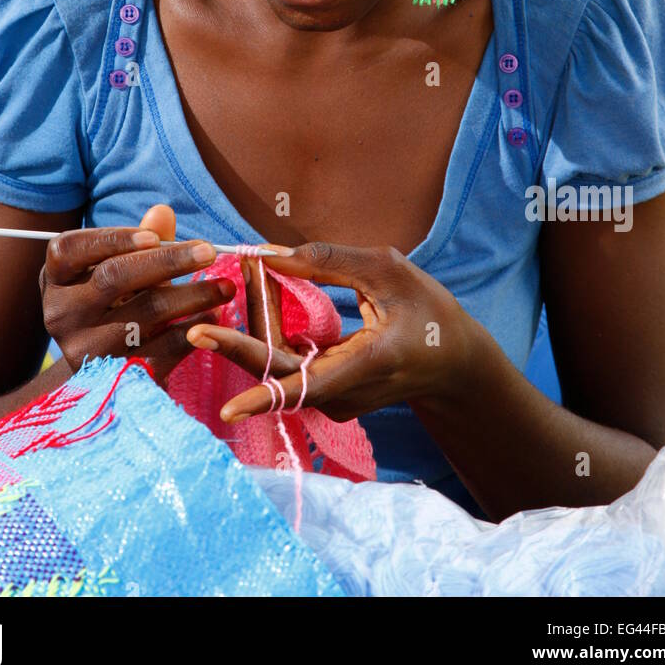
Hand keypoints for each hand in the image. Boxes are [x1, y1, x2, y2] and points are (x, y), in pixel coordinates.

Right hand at [40, 205, 233, 383]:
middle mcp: (61, 313)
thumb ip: (142, 240)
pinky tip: (215, 318)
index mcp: (56, 278)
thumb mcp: (119, 267)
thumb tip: (162, 212)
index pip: (71, 249)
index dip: (113, 239)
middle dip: (167, 262)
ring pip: (143, 316)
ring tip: (226, 286)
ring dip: (192, 297)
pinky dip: (191, 332)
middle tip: (209, 252)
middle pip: (113, 278)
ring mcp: (84, 349)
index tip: (155, 237)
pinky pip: (159, 351)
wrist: (100, 367)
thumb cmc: (113, 300)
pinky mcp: (113, 377)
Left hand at [186, 242, 475, 422]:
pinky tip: (267, 288)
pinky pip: (286, 363)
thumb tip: (269, 255)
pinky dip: (272, 326)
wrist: (453, 362)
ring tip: (251, 270)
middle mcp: (344, 393)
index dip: (262, 398)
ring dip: (257, 318)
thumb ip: (327, 262)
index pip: (305, 390)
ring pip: (276, 365)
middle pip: (275, 374)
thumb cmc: (428, 310)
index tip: (228, 408)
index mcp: (366, 366)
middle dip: (238, 337)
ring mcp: (334, 399)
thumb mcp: (387, 270)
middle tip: (212, 299)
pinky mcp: (326, 393)